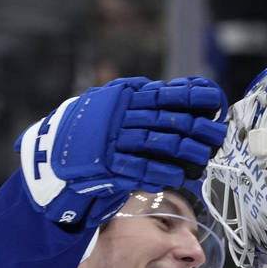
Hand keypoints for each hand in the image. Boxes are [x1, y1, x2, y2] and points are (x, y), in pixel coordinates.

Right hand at [16, 76, 226, 228]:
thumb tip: (178, 91)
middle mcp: (118, 116)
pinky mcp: (105, 166)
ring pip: (156, 144)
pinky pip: (138, 169)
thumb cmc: (89, 132)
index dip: (189, 97)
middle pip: (165, 120)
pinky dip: (160, 172)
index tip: (212, 100)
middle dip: (195, 128)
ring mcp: (111, 141)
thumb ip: (139, 98)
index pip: (162, 94)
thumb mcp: (110, 104)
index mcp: (121, 97)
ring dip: (183, 152)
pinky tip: (178, 176)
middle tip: (217, 136)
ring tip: (203, 158)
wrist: (49, 155)